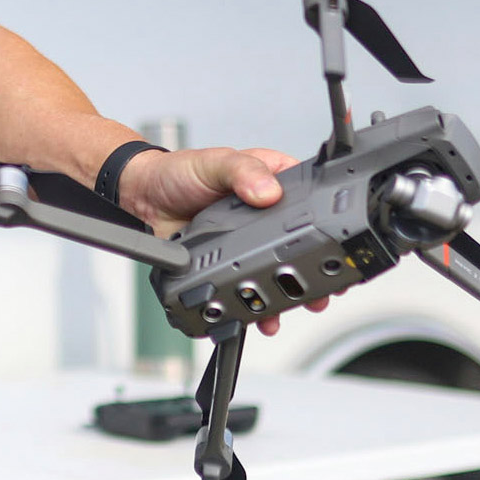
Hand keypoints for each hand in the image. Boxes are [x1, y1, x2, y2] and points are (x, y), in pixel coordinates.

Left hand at [119, 146, 326, 335]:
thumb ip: (242, 172)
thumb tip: (268, 191)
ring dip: (290, 295)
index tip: (335, 245)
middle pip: (302, 245)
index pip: (311, 201)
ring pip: (278, 271)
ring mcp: (249, 242)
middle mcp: (266, 214)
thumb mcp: (216, 162)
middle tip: (324, 290)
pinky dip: (256, 305)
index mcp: (271, 181)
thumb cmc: (180, 171)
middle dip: (316, 272)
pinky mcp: (229, 263)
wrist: (144, 196)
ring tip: (295, 308)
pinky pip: (249, 286)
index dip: (327, 225)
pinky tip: (260, 317)